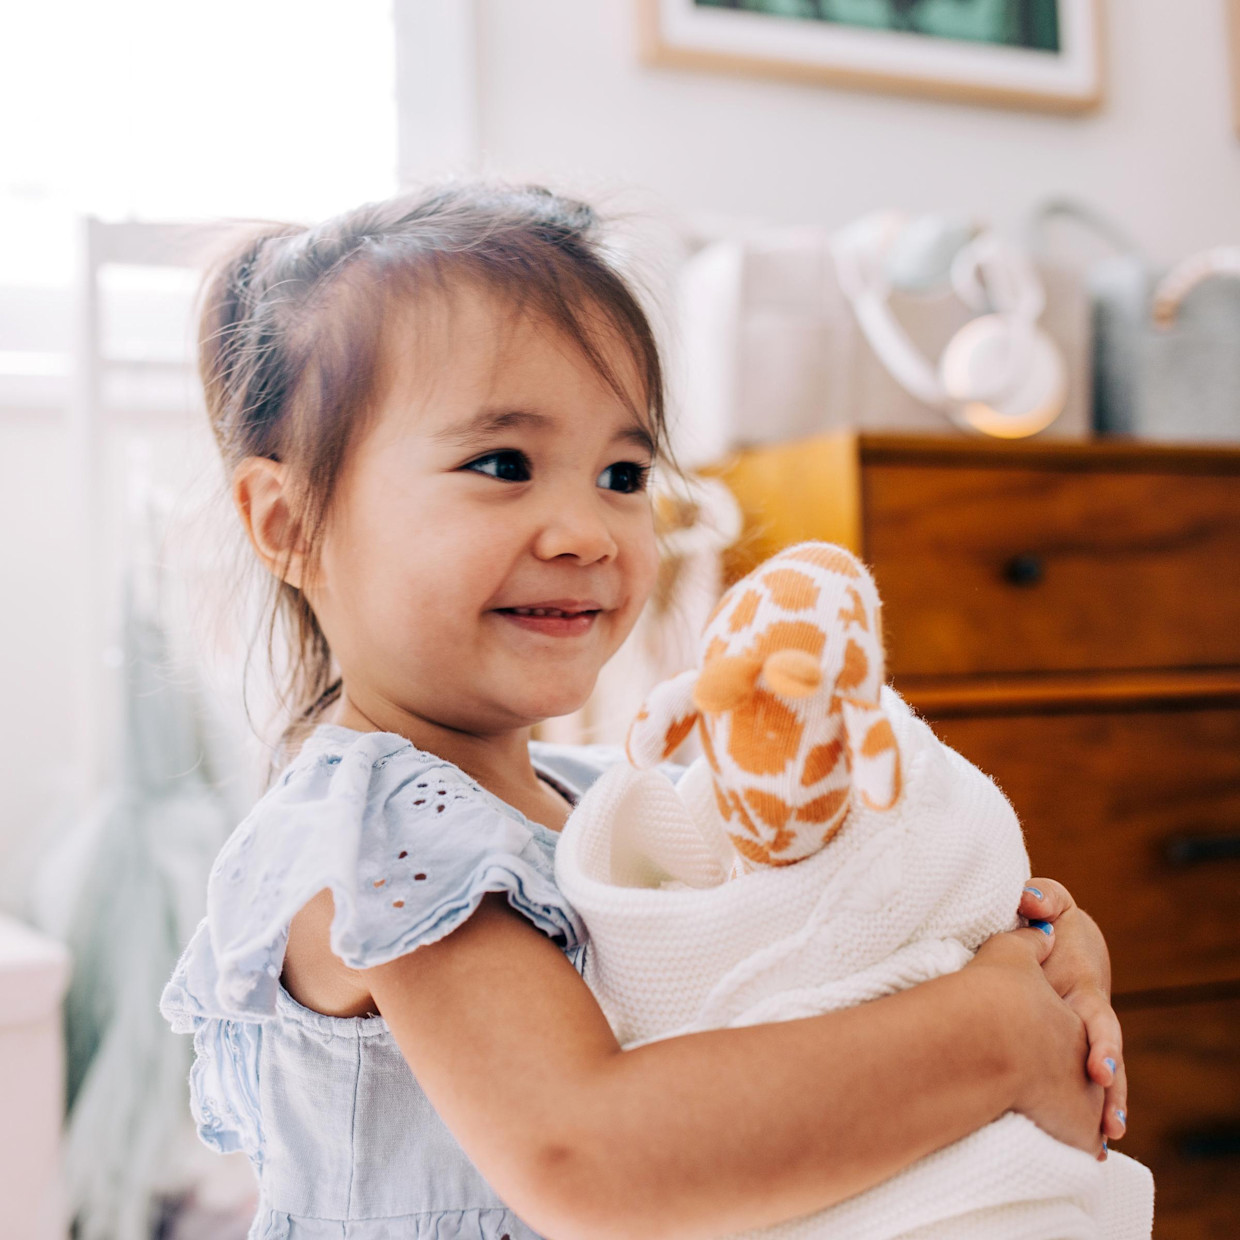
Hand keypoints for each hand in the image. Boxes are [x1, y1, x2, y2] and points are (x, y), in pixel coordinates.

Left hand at [965, 922, 1105, 1156]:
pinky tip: (1085, 1143)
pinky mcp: (1058, 1046)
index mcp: (1081, 986)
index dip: (1099, 1044)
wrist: (1045, 934)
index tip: (1098, 1070)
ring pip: (1096, 1076)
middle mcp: (1083, 1016)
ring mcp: (1074, 1034)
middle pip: (1102, 1058)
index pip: (1096, 1019)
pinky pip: (1070, 1081)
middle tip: (1110, 1120)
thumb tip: (1028, 902)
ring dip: (1104, 1106)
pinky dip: (1078, 1111)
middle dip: (1107, 1090)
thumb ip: (1042, 897)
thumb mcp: (1045, 901)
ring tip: (1106, 1139)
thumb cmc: (1040, 918)